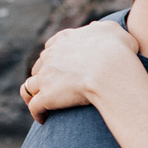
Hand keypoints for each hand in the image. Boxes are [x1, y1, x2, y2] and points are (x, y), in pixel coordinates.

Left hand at [21, 21, 139, 122]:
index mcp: (65, 39)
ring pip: (30, 86)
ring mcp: (45, 77)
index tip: (61, 67)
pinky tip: (44, 119)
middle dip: (44, 76)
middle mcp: (50, 56)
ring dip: (34, 95)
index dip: (55, 58)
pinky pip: (34, 107)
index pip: (51, 47)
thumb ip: (102, 28)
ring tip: (43, 105)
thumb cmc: (118, 51)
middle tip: (55, 88)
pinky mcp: (46, 97)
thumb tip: (94, 28)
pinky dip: (37, 113)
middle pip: (39, 67)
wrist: (111, 71)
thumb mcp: (114, 31)